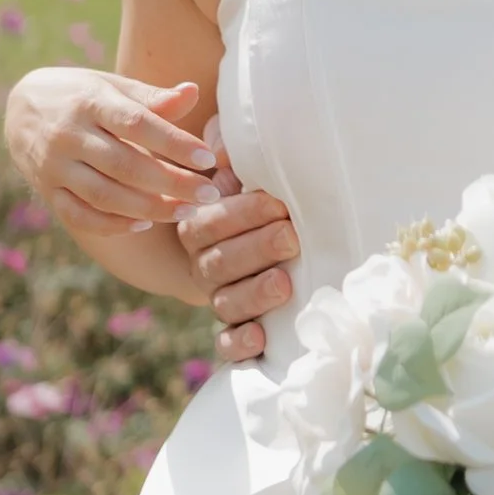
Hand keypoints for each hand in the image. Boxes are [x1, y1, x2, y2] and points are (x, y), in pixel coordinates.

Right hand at [4, 65, 216, 238]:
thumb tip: (193, 92)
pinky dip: (112, 225)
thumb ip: (151, 97)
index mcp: (90, 101)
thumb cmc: (81, 94)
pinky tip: (145, 224)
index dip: (174, 143)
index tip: (207, 159)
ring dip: (149, 208)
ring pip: (105, 195)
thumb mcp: (111, 86)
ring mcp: (54, 166)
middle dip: (171, 183)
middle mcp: (69, 134)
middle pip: (125, 165)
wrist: (19, 107)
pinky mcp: (46, 190)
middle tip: (209, 194)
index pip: (137, 124)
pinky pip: (80, 215)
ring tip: (186, 212)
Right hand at [179, 130, 301, 362]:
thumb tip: (223, 150)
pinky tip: (260, 336)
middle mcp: (206, 265)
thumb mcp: (247, 168)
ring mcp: (221, 300)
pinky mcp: (238, 332)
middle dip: (257, 249)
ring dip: (254, 294)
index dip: (242, 214)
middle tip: (291, 237)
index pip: (211, 222)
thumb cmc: (265, 196)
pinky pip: (228, 344)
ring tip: (284, 284)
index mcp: (202, 226)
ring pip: (226, 303)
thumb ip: (232, 154)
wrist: (282, 234)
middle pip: (220, 263)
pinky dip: (240, 343)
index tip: (279, 204)